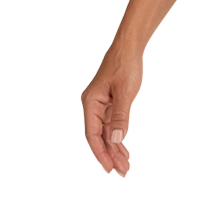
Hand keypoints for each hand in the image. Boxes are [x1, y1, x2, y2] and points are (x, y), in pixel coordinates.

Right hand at [80, 43, 144, 177]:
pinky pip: (111, 128)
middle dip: (110, 156)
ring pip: (105, 135)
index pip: (92, 134)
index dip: (100, 153)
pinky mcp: (109, 105)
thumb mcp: (126, 92)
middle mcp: (92, 106)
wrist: (129, 48)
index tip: (109, 168)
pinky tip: (124, 153)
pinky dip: (118, 141)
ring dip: (115, 151)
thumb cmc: (126, 66)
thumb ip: (121, 117)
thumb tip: (116, 139)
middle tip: (123, 173)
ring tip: (126, 168)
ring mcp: (100, 106)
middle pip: (98, 137)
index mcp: (91, 102)